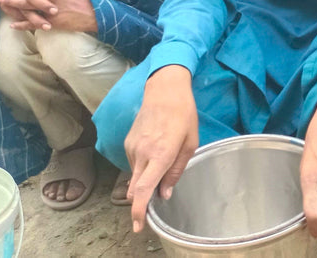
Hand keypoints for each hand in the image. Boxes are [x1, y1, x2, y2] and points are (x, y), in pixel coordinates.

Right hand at [124, 65, 198, 232]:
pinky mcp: (127, 142)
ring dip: (144, 180)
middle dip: (140, 202)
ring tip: (161, 166)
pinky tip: (154, 153)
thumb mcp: (189, 143)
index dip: (138, 211)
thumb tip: (164, 193)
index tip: (138, 225)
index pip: (143, 189)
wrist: (164, 90)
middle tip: (150, 208)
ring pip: (134, 175)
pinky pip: (134, 162)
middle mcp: (142, 154)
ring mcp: (132, 148)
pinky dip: (142, 167)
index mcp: (160, 155)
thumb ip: (176, 170)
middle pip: (135, 187)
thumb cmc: (183, 114)